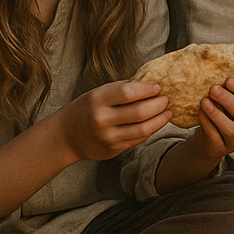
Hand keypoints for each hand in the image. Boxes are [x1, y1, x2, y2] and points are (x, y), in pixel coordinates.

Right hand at [54, 80, 172, 162]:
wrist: (65, 137)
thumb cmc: (85, 109)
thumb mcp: (97, 93)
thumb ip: (121, 89)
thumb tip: (149, 83)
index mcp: (97, 100)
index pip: (127, 93)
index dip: (147, 90)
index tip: (158, 87)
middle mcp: (101, 119)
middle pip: (139, 112)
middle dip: (158, 105)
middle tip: (167, 99)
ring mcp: (107, 137)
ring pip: (143, 129)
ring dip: (160, 119)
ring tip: (168, 112)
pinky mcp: (113, 149)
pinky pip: (138, 139)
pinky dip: (151, 130)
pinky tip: (157, 122)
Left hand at [189, 77, 233, 159]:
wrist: (207, 138)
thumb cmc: (218, 112)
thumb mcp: (224, 99)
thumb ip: (224, 86)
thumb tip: (212, 60)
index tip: (228, 80)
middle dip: (228, 101)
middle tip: (213, 89)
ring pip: (231, 129)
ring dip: (217, 114)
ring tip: (204, 102)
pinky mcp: (222, 149)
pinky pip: (216, 138)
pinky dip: (207, 125)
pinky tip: (199, 114)